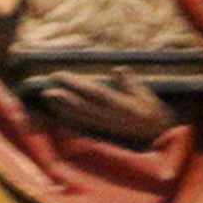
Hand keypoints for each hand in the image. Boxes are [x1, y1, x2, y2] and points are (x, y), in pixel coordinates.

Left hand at [40, 69, 175, 145]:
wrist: (156, 133)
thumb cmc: (150, 109)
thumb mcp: (144, 94)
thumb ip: (129, 83)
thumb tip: (118, 69)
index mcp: (118, 104)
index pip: (93, 91)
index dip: (75, 84)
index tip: (60, 75)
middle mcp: (107, 116)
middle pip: (81, 106)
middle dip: (63, 98)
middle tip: (46, 90)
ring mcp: (103, 124)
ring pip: (78, 116)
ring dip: (61, 108)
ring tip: (47, 98)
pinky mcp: (100, 130)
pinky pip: (81, 124)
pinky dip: (68, 118)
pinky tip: (56, 111)